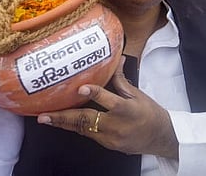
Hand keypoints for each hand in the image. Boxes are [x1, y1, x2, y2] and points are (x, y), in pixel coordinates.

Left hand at [38, 67, 178, 157]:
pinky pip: (88, 134)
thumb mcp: (138, 95)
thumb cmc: (150, 113)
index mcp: (128, 109)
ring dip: (63, 124)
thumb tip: (116, 60)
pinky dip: (75, 127)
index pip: (110, 101)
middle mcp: (117, 125)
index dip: (95, 94)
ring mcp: (111, 138)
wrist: (160, 137)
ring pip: (83, 129)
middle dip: (63, 118)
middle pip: (88, 120)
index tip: (81, 88)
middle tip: (45, 115)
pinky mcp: (108, 145)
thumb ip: (121, 80)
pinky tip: (62, 122)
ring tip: (46, 119)